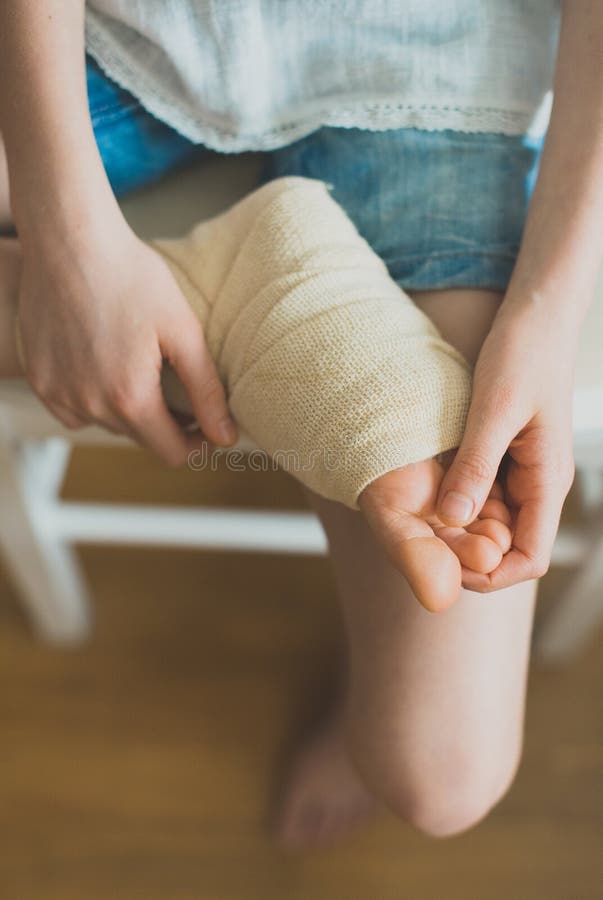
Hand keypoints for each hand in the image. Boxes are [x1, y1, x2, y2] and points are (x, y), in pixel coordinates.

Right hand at [17, 210, 236, 464]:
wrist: (70, 241)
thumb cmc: (131, 277)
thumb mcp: (182, 331)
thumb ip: (206, 390)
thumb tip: (226, 437)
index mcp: (130, 398)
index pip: (170, 453)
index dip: (195, 445)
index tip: (205, 427)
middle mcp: (90, 406)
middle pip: (139, 438)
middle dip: (164, 423)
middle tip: (178, 388)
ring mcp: (59, 394)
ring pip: (106, 424)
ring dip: (127, 409)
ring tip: (139, 368)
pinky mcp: (38, 379)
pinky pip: (73, 411)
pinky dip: (91, 400)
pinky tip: (104, 368)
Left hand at [436, 303, 575, 589]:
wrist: (536, 314)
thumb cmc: (523, 353)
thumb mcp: (494, 410)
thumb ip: (476, 466)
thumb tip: (453, 520)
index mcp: (547, 482)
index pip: (530, 560)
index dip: (490, 575)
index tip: (445, 565)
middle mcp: (538, 486)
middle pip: (506, 548)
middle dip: (466, 553)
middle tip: (420, 540)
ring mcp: (523, 473)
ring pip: (491, 524)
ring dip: (458, 528)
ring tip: (419, 517)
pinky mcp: (506, 457)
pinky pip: (482, 495)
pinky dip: (457, 500)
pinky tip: (428, 488)